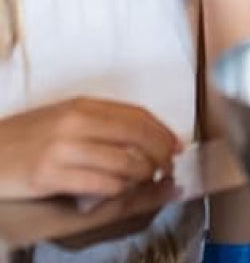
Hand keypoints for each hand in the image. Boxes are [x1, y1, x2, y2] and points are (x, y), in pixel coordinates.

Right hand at [0, 98, 178, 200]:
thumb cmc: (26, 137)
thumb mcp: (64, 117)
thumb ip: (100, 122)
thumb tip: (142, 135)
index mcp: (83, 105)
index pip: (137, 115)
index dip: (163, 131)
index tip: (177, 144)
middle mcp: (76, 122)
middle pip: (137, 136)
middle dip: (160, 153)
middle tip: (169, 166)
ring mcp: (62, 148)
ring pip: (122, 162)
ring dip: (141, 175)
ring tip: (146, 180)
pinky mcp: (49, 175)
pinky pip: (98, 184)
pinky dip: (116, 189)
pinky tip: (119, 190)